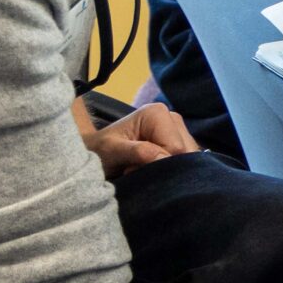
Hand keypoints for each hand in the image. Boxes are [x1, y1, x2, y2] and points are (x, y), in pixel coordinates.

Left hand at [79, 101, 199, 180]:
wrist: (95, 151)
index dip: (159, 163)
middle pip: (185, 152)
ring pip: (187, 158)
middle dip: (164, 166)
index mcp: (157, 113)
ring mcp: (177, 130)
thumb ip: (137, 152)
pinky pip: (185, 160)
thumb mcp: (112, 151)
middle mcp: (172, 117)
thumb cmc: (100, 150)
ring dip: (166, 169)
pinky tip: (151, 167)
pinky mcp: (179, 142)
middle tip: (136, 168)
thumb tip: (164, 157)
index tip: (133, 167)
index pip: (176, 148)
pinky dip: (169, 169)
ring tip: (141, 167)